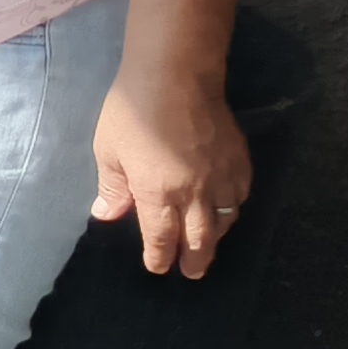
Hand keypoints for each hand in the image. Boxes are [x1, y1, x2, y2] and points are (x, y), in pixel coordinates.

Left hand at [91, 66, 251, 278]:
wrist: (175, 76)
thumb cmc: (132, 111)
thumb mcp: (109, 149)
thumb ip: (113, 186)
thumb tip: (107, 214)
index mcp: (157, 193)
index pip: (161, 238)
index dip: (160, 257)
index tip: (158, 267)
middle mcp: (194, 194)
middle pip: (199, 240)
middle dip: (194, 260)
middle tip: (192, 273)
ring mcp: (221, 178)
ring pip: (224, 221)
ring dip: (215, 238)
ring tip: (207, 246)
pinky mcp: (240, 162)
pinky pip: (240, 197)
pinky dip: (232, 210)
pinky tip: (226, 210)